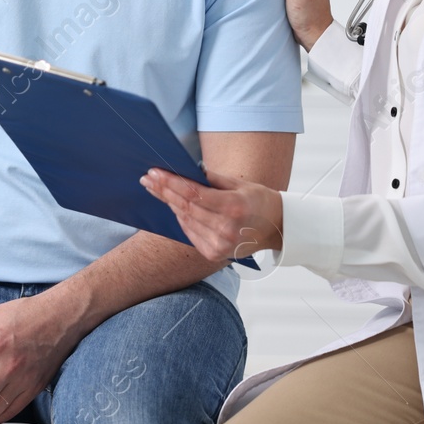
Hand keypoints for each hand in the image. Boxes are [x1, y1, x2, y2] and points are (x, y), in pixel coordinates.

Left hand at [140, 167, 283, 262]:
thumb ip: (213, 178)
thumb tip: (186, 170)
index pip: (193, 194)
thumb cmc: (258, 201)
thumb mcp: (240, 183)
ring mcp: (220, 245)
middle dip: (163, 191)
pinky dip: (180, 218)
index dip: (171, 183)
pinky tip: (173, 205)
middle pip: (185, 207)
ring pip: (185, 220)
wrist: (276, 228)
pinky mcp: (214, 254)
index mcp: (234, 208)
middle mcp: (226, 229)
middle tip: (148, 178)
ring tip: (155, 188)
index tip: (155, 172)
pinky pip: (189, 232)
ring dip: (168, 203)